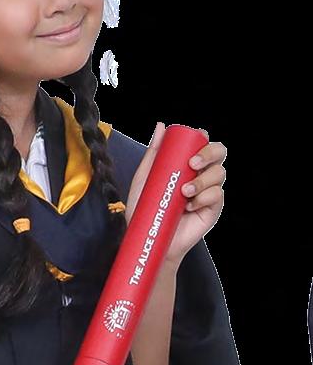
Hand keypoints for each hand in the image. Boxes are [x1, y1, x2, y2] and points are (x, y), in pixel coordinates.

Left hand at [125, 123, 226, 266]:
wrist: (151, 238)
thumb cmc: (147, 209)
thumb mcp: (145, 179)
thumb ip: (154, 154)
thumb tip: (161, 127)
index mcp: (186, 164)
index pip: (203, 143)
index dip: (203, 139)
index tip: (194, 140)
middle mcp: (201, 174)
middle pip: (219, 153)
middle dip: (209, 154)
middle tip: (192, 164)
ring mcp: (208, 191)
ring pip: (219, 173)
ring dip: (202, 180)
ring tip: (185, 192)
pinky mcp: (212, 208)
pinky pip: (217, 195)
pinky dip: (204, 197)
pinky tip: (189, 205)